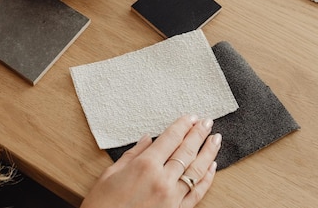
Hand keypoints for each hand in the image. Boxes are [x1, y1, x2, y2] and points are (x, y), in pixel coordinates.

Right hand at [80, 115, 221, 207]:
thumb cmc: (102, 203)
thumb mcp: (111, 173)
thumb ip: (133, 154)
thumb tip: (147, 139)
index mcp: (144, 165)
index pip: (170, 139)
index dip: (183, 126)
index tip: (192, 117)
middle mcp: (162, 179)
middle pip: (186, 151)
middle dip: (198, 134)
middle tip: (208, 122)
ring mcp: (172, 197)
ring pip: (196, 170)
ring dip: (208, 153)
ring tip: (215, 139)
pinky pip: (197, 193)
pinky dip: (207, 179)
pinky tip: (213, 167)